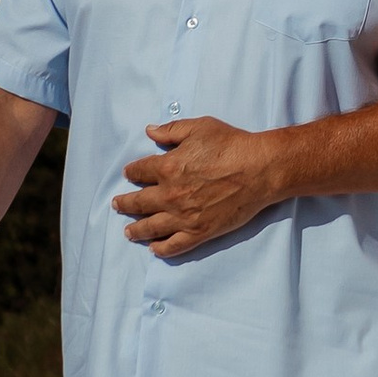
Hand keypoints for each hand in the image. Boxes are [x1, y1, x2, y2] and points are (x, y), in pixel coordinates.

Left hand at [118, 118, 285, 253]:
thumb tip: (150, 131)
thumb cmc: (232, 145)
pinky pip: (174, 245)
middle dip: (125, 203)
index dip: (132, 172)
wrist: (260, 170)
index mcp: (167, 167)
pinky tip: (153, 248)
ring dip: (136, 230)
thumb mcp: (199, 127)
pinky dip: (161, 248)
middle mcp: (170, 195)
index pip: (140, 171)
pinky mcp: (200, 231)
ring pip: (151, 227)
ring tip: (128, 232)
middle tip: (118, 205)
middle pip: (138, 202)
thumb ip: (172, 130)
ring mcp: (184, 216)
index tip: (129, 174)